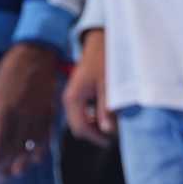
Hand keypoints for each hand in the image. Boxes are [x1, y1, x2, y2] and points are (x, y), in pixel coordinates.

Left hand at [0, 41, 65, 172]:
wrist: (37, 54)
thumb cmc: (11, 69)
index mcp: (5, 109)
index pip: (0, 141)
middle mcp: (22, 115)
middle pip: (15, 147)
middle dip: (8, 164)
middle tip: (3, 177)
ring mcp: (37, 115)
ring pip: (31, 145)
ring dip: (24, 161)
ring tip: (17, 173)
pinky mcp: (49, 112)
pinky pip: (45, 136)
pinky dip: (40, 149)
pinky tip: (35, 159)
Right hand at [64, 29, 114, 143]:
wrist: (99, 42)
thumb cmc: (104, 61)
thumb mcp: (108, 86)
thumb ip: (106, 109)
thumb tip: (107, 130)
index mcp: (73, 99)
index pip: (80, 128)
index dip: (95, 138)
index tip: (110, 141)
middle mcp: (69, 99)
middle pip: (78, 126)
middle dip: (94, 133)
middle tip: (113, 134)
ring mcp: (72, 96)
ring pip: (80, 119)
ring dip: (94, 125)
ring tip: (112, 122)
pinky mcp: (77, 93)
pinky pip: (82, 111)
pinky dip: (93, 116)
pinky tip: (105, 111)